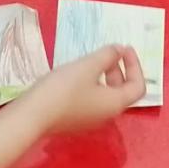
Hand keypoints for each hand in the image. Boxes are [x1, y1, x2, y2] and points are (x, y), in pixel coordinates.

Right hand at [29, 45, 146, 132]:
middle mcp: (106, 115)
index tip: (124, 48)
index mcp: (115, 103)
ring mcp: (89, 119)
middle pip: (122, 91)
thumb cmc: (63, 89)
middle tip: (106, 53)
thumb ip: (107, 56)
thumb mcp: (87, 66)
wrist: (31, 116)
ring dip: (104, 76)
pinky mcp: (74, 119)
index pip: (137, 86)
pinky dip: (92, 85)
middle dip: (119, 69)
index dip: (135, 65)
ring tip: (89, 61)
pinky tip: (75, 75)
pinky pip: (91, 100)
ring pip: (106, 95)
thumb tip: (119, 50)